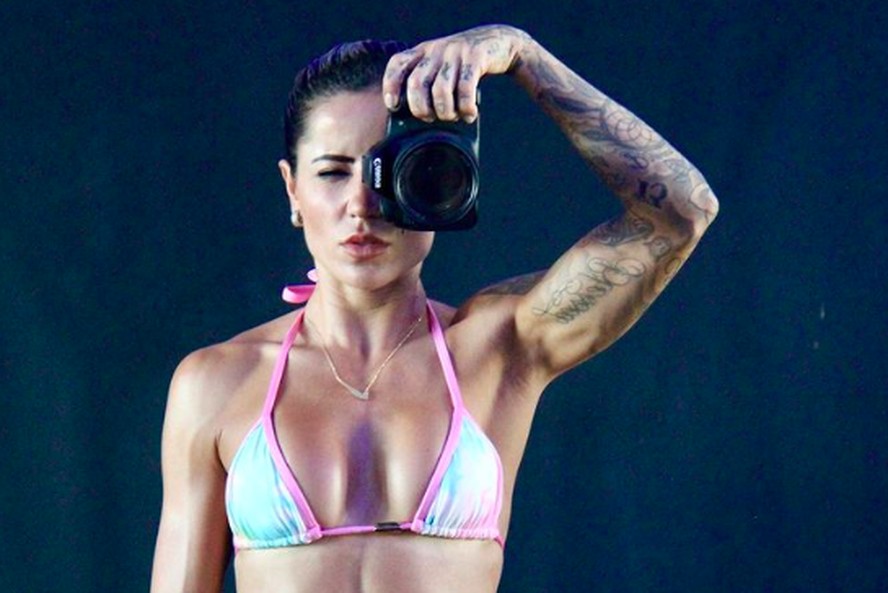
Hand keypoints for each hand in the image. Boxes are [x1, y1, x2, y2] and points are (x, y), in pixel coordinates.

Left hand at [382, 24, 531, 122]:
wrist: (497, 43)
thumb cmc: (464, 65)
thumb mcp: (441, 66)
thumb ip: (428, 82)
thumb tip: (418, 116)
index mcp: (422, 51)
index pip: (397, 64)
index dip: (391, 85)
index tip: (393, 105)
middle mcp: (436, 50)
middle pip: (417, 83)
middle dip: (421, 108)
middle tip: (430, 118)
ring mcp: (455, 53)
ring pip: (441, 90)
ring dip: (446, 112)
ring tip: (454, 117)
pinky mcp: (475, 58)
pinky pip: (465, 89)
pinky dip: (466, 108)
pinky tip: (470, 115)